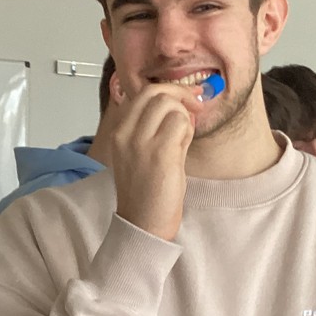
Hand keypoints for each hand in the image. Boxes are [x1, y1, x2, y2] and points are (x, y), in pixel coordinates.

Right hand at [106, 76, 200, 241]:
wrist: (143, 224)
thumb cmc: (146, 194)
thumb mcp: (142, 154)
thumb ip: (156, 129)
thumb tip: (181, 106)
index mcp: (119, 133)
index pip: (141, 94)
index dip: (167, 90)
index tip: (185, 98)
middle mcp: (125, 134)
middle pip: (155, 92)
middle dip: (180, 94)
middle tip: (196, 105)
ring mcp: (141, 143)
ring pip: (169, 104)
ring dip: (184, 116)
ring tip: (183, 139)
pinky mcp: (160, 153)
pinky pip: (181, 122)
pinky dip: (188, 129)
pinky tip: (184, 146)